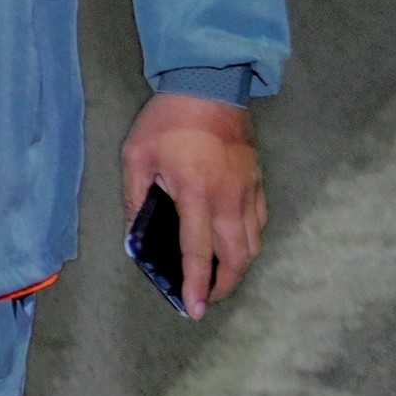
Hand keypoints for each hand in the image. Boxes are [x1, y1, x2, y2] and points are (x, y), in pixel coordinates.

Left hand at [120, 92, 268, 318]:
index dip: (196, 284)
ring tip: (219, 277)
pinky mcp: (258, 181)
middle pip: (236, 257)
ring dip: (238, 267)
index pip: (197, 251)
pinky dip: (249, 242)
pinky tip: (233, 244)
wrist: (208, 85)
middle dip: (224, 285)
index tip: (195, 310)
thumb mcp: (136, 157)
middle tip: (207, 297)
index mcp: (195, 193)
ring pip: (253, 244)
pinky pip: (260, 223)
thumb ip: (135, 199)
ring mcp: (248, 190)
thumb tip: (136, 235)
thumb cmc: (167, 120)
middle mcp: (228, 197)